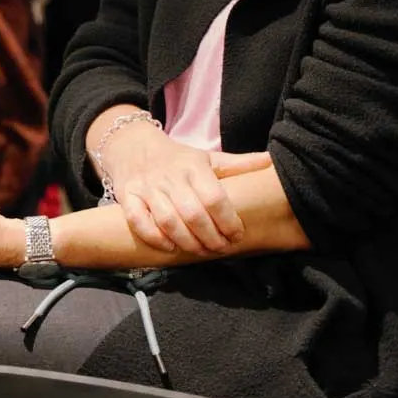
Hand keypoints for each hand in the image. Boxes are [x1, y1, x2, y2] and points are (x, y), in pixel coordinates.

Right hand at [94, 121, 273, 255]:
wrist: (133, 146)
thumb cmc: (177, 159)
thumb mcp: (207, 158)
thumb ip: (238, 164)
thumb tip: (270, 162)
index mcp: (193, 166)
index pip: (215, 197)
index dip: (228, 220)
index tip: (238, 235)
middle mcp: (170, 177)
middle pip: (193, 213)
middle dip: (210, 237)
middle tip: (221, 249)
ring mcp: (147, 187)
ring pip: (167, 220)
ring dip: (187, 242)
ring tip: (201, 252)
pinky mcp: (127, 196)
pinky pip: (138, 221)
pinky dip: (154, 238)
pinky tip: (170, 248)